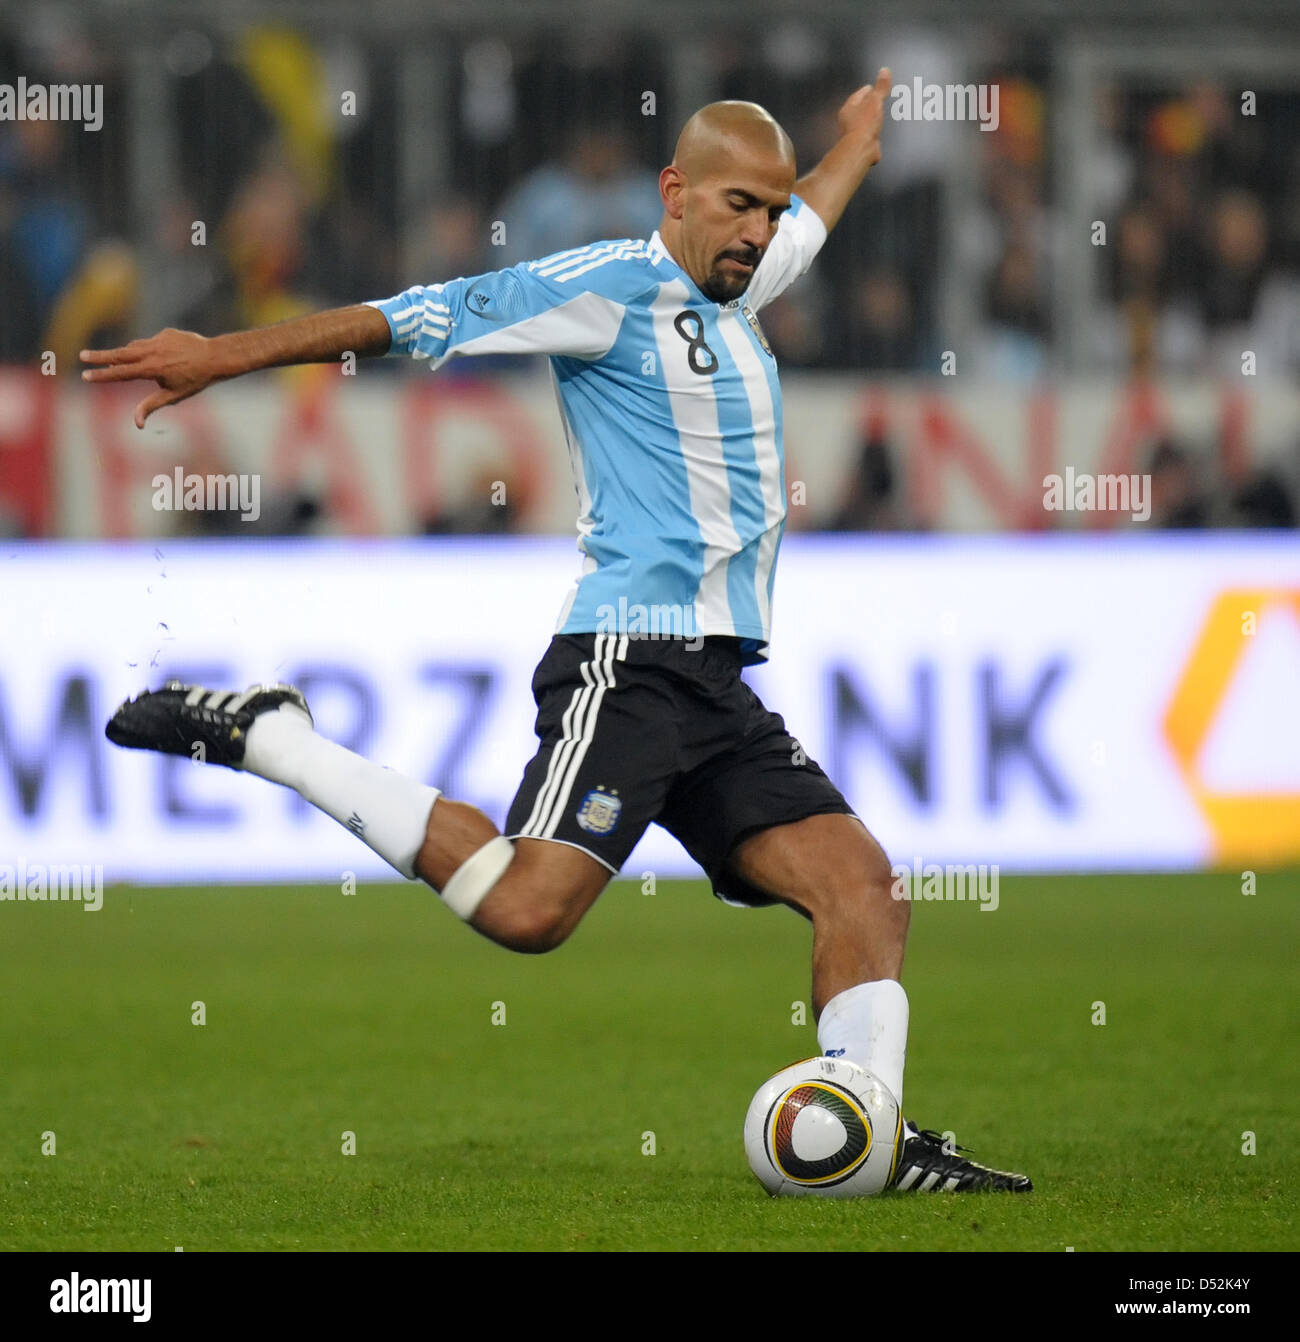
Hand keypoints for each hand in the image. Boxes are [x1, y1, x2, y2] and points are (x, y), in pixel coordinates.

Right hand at [81, 328, 221, 428]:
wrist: (215, 357)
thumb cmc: (195, 380)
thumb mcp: (173, 396)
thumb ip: (151, 406)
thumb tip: (137, 424)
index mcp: (151, 369)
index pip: (120, 373)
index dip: (102, 376)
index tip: (85, 376)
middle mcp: (151, 352)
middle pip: (119, 354)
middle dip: (99, 356)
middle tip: (82, 356)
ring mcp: (158, 340)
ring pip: (135, 347)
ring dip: (127, 355)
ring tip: (129, 364)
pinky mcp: (165, 333)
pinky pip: (152, 342)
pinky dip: (150, 350)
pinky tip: (164, 358)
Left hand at [837, 67, 892, 163]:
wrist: (861, 149)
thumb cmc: (864, 124)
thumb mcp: (875, 101)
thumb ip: (881, 87)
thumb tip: (885, 71)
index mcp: (848, 108)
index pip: (857, 96)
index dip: (865, 91)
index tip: (871, 87)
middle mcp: (847, 121)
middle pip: (858, 109)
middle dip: (866, 105)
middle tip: (874, 100)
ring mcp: (853, 133)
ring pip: (862, 122)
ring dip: (869, 118)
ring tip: (877, 114)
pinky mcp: (860, 144)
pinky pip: (867, 134)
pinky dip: (872, 131)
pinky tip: (876, 131)